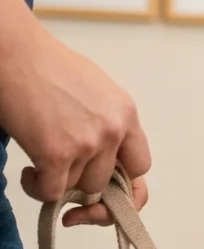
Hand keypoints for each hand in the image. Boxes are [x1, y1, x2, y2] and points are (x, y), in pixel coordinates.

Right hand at [0, 23, 151, 225]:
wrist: (18, 55)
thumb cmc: (51, 68)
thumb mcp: (98, 92)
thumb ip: (107, 122)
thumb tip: (104, 153)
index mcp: (126, 115)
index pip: (140, 165)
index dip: (119, 177)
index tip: (99, 176)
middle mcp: (113, 131)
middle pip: (106, 182)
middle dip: (82, 181)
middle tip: (61, 169)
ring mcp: (87, 144)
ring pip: (78, 188)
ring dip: (57, 182)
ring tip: (40, 163)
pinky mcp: (56, 153)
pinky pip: (52, 192)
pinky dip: (38, 189)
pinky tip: (30, 172)